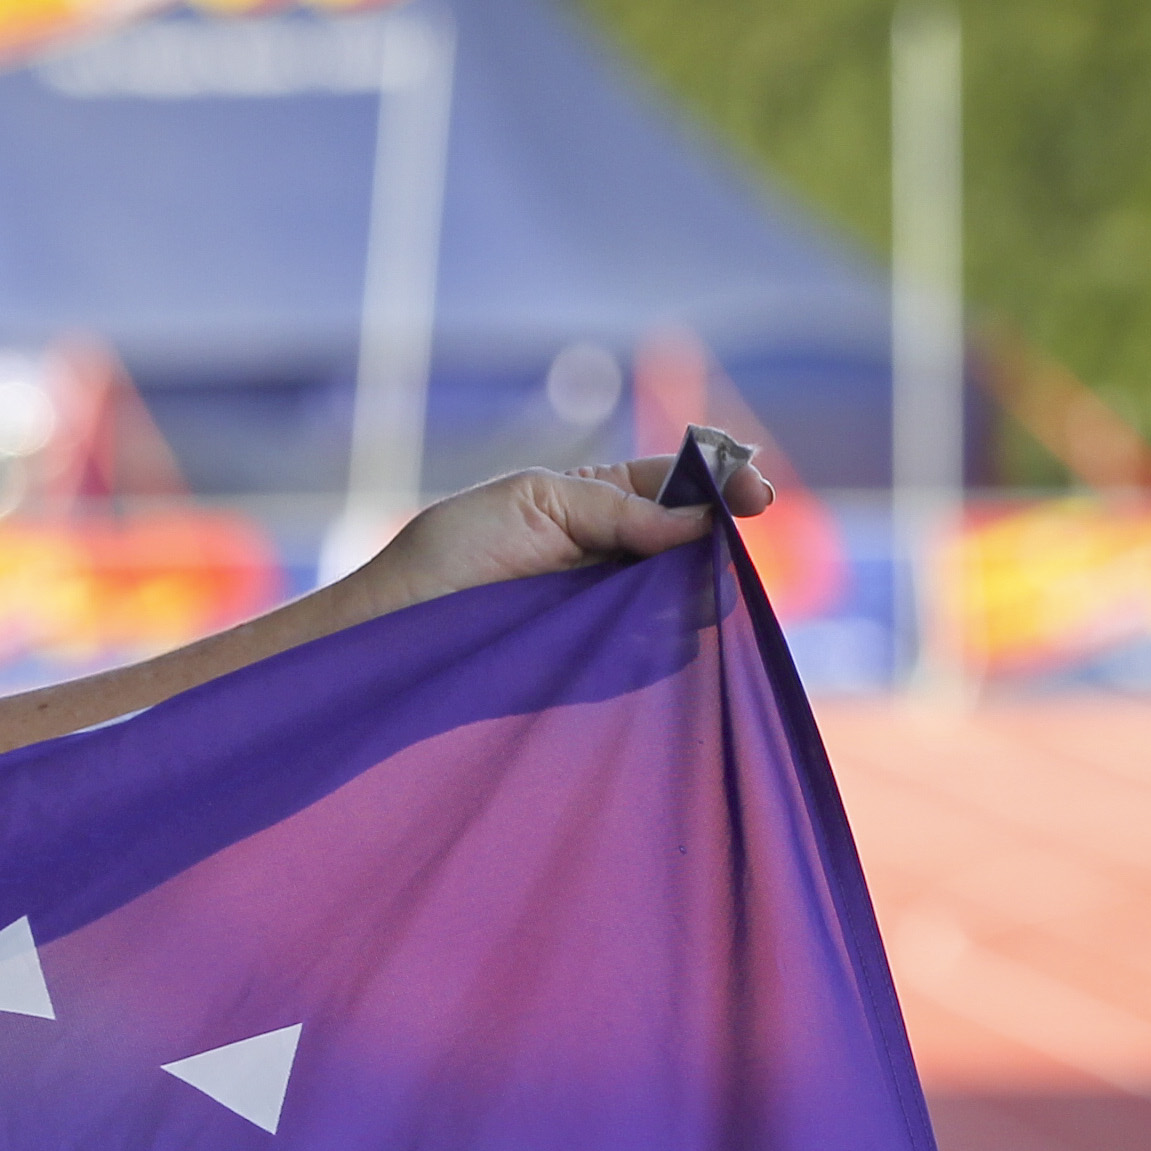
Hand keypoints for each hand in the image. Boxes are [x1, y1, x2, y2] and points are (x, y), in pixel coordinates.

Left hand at [349, 457, 778, 615]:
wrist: (393, 634)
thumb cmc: (448, 557)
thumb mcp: (531, 501)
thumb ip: (615, 506)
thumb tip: (698, 520)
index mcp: (598, 503)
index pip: (679, 484)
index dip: (723, 482)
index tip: (757, 495)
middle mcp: (612, 558)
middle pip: (695, 544)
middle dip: (718, 543)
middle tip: (723, 551)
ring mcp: (608, 616)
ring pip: (683, 601)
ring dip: (697, 594)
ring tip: (691, 593)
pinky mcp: (598, 667)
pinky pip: (654, 656)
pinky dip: (670, 645)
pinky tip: (669, 638)